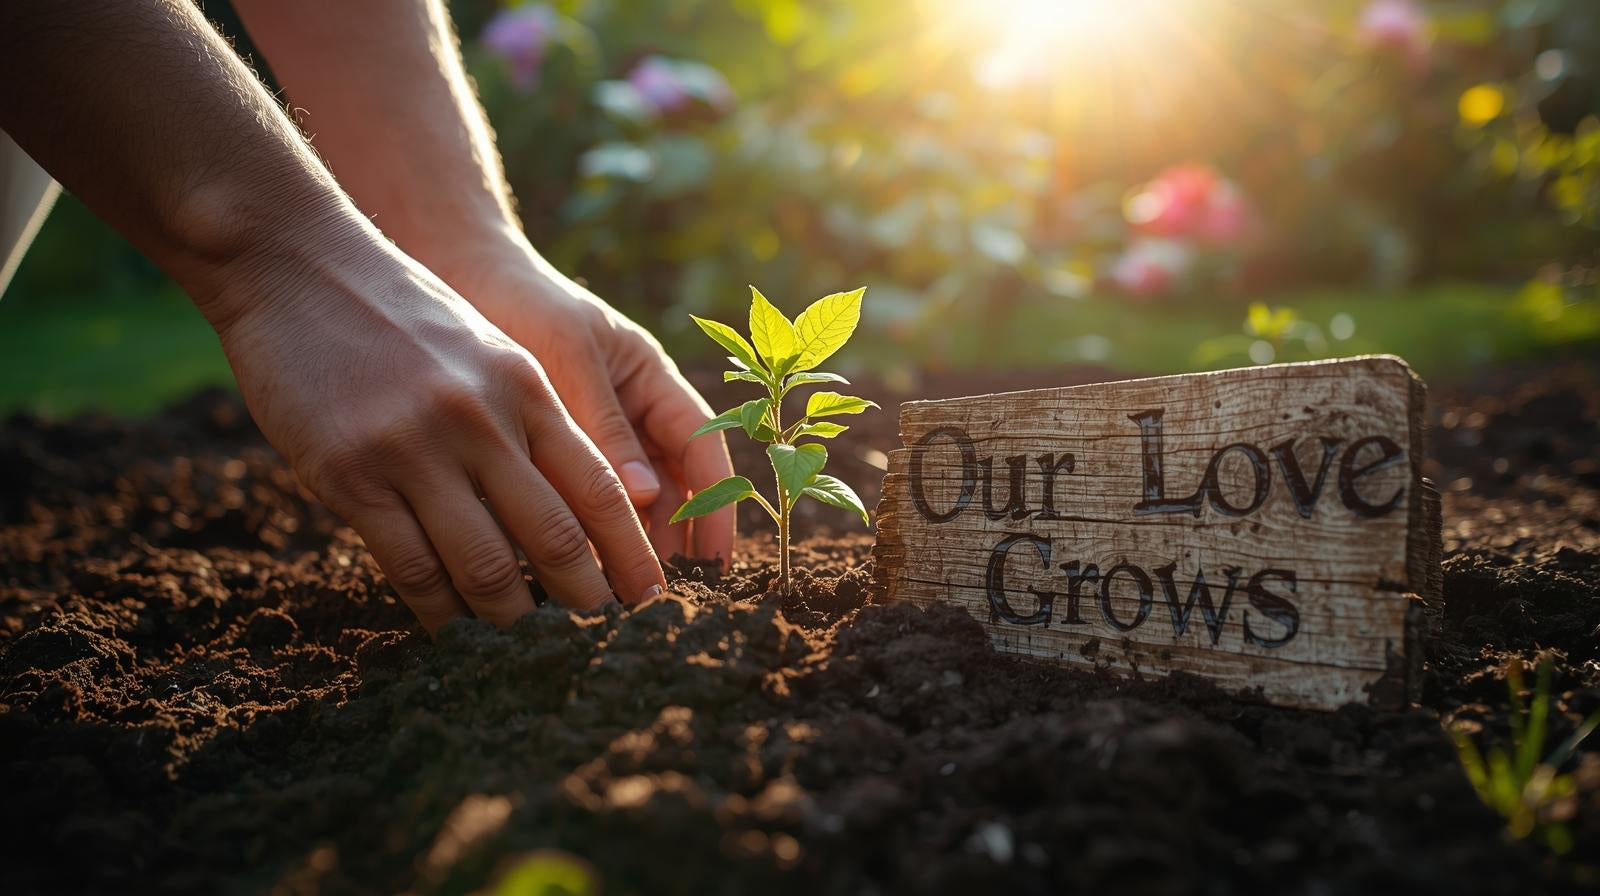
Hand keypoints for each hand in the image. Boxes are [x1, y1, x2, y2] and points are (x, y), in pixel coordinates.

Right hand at [214, 235, 666, 632]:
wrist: (297, 265)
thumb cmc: (401, 313)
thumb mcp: (489, 353)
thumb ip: (530, 423)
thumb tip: (573, 510)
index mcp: (526, 389)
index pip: (599, 488)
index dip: (630, 552)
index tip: (652, 598)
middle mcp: (482, 420)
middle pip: (556, 537)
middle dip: (587, 602)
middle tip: (605, 646)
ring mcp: (415, 449)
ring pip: (486, 566)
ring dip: (513, 623)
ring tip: (531, 654)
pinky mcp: (351, 474)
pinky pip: (411, 566)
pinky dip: (439, 613)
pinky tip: (453, 634)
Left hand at [433, 238, 736, 567]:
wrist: (455, 277)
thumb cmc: (520, 303)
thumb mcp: (566, 357)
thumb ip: (602, 423)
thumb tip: (644, 499)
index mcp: (652, 381)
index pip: (705, 446)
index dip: (718, 502)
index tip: (716, 559)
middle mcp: (633, 413)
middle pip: (672, 487)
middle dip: (672, 540)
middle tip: (659, 594)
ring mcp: (595, 435)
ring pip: (627, 504)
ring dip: (626, 546)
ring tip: (616, 593)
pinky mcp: (551, 455)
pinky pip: (578, 504)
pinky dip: (579, 536)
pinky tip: (568, 570)